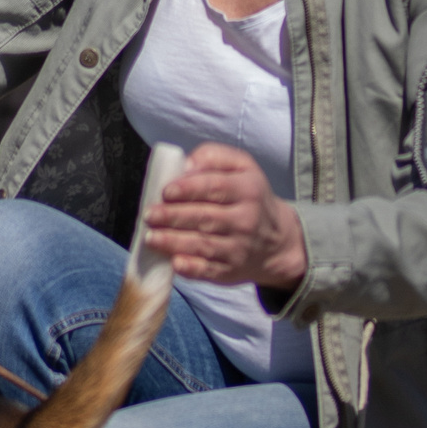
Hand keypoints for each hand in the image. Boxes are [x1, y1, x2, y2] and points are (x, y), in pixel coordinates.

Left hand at [145, 143, 307, 290]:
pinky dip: (191, 268)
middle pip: (205, 218)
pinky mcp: (230, 271)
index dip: (189, 189)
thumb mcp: (242, 167)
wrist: (276, 241)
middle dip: (174, 216)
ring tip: (151, 237)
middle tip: (149, 215)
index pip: (216, 187)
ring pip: (203, 245)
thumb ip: (213, 157)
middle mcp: (246, 220)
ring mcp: (239, 248)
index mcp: (248, 190)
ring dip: (174, 242)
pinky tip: (174, 262)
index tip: (166, 191)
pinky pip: (208, 271)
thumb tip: (186, 164)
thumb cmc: (249, 197)